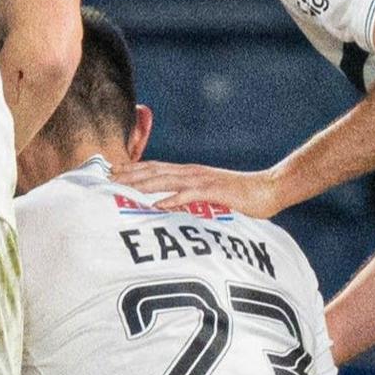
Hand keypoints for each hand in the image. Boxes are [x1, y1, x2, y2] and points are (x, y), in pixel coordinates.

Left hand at [109, 160, 282, 217]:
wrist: (267, 189)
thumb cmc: (239, 197)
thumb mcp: (208, 196)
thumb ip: (188, 198)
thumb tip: (167, 206)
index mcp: (189, 173)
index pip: (154, 169)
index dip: (131, 170)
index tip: (110, 173)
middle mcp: (192, 173)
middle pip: (154, 171)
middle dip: (129, 174)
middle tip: (106, 178)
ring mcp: (203, 180)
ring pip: (167, 180)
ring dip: (143, 183)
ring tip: (123, 186)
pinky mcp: (215, 191)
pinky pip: (191, 195)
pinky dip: (174, 199)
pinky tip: (159, 204)